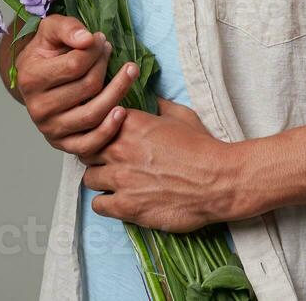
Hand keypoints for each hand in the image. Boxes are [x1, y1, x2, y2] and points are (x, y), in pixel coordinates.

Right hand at [13, 15, 139, 157]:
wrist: (35, 78)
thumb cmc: (46, 52)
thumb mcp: (51, 29)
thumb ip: (67, 28)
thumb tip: (87, 39)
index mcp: (31, 78)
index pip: (75, 64)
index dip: (95, 50)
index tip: (101, 40)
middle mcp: (37, 108)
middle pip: (88, 87)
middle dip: (104, 65)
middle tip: (110, 51)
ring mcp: (50, 129)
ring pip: (93, 114)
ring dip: (118, 91)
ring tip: (130, 72)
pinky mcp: (63, 144)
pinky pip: (90, 144)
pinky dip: (109, 129)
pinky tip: (122, 111)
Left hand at [81, 98, 243, 232]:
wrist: (219, 180)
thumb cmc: (203, 147)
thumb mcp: (181, 115)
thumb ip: (159, 106)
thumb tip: (152, 99)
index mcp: (130, 122)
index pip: (96, 121)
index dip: (100, 129)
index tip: (107, 136)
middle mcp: (119, 149)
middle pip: (87, 149)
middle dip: (96, 154)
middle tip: (109, 160)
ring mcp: (120, 179)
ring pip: (89, 177)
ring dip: (100, 178)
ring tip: (114, 181)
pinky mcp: (126, 206)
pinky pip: (98, 204)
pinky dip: (106, 203)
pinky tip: (118, 200)